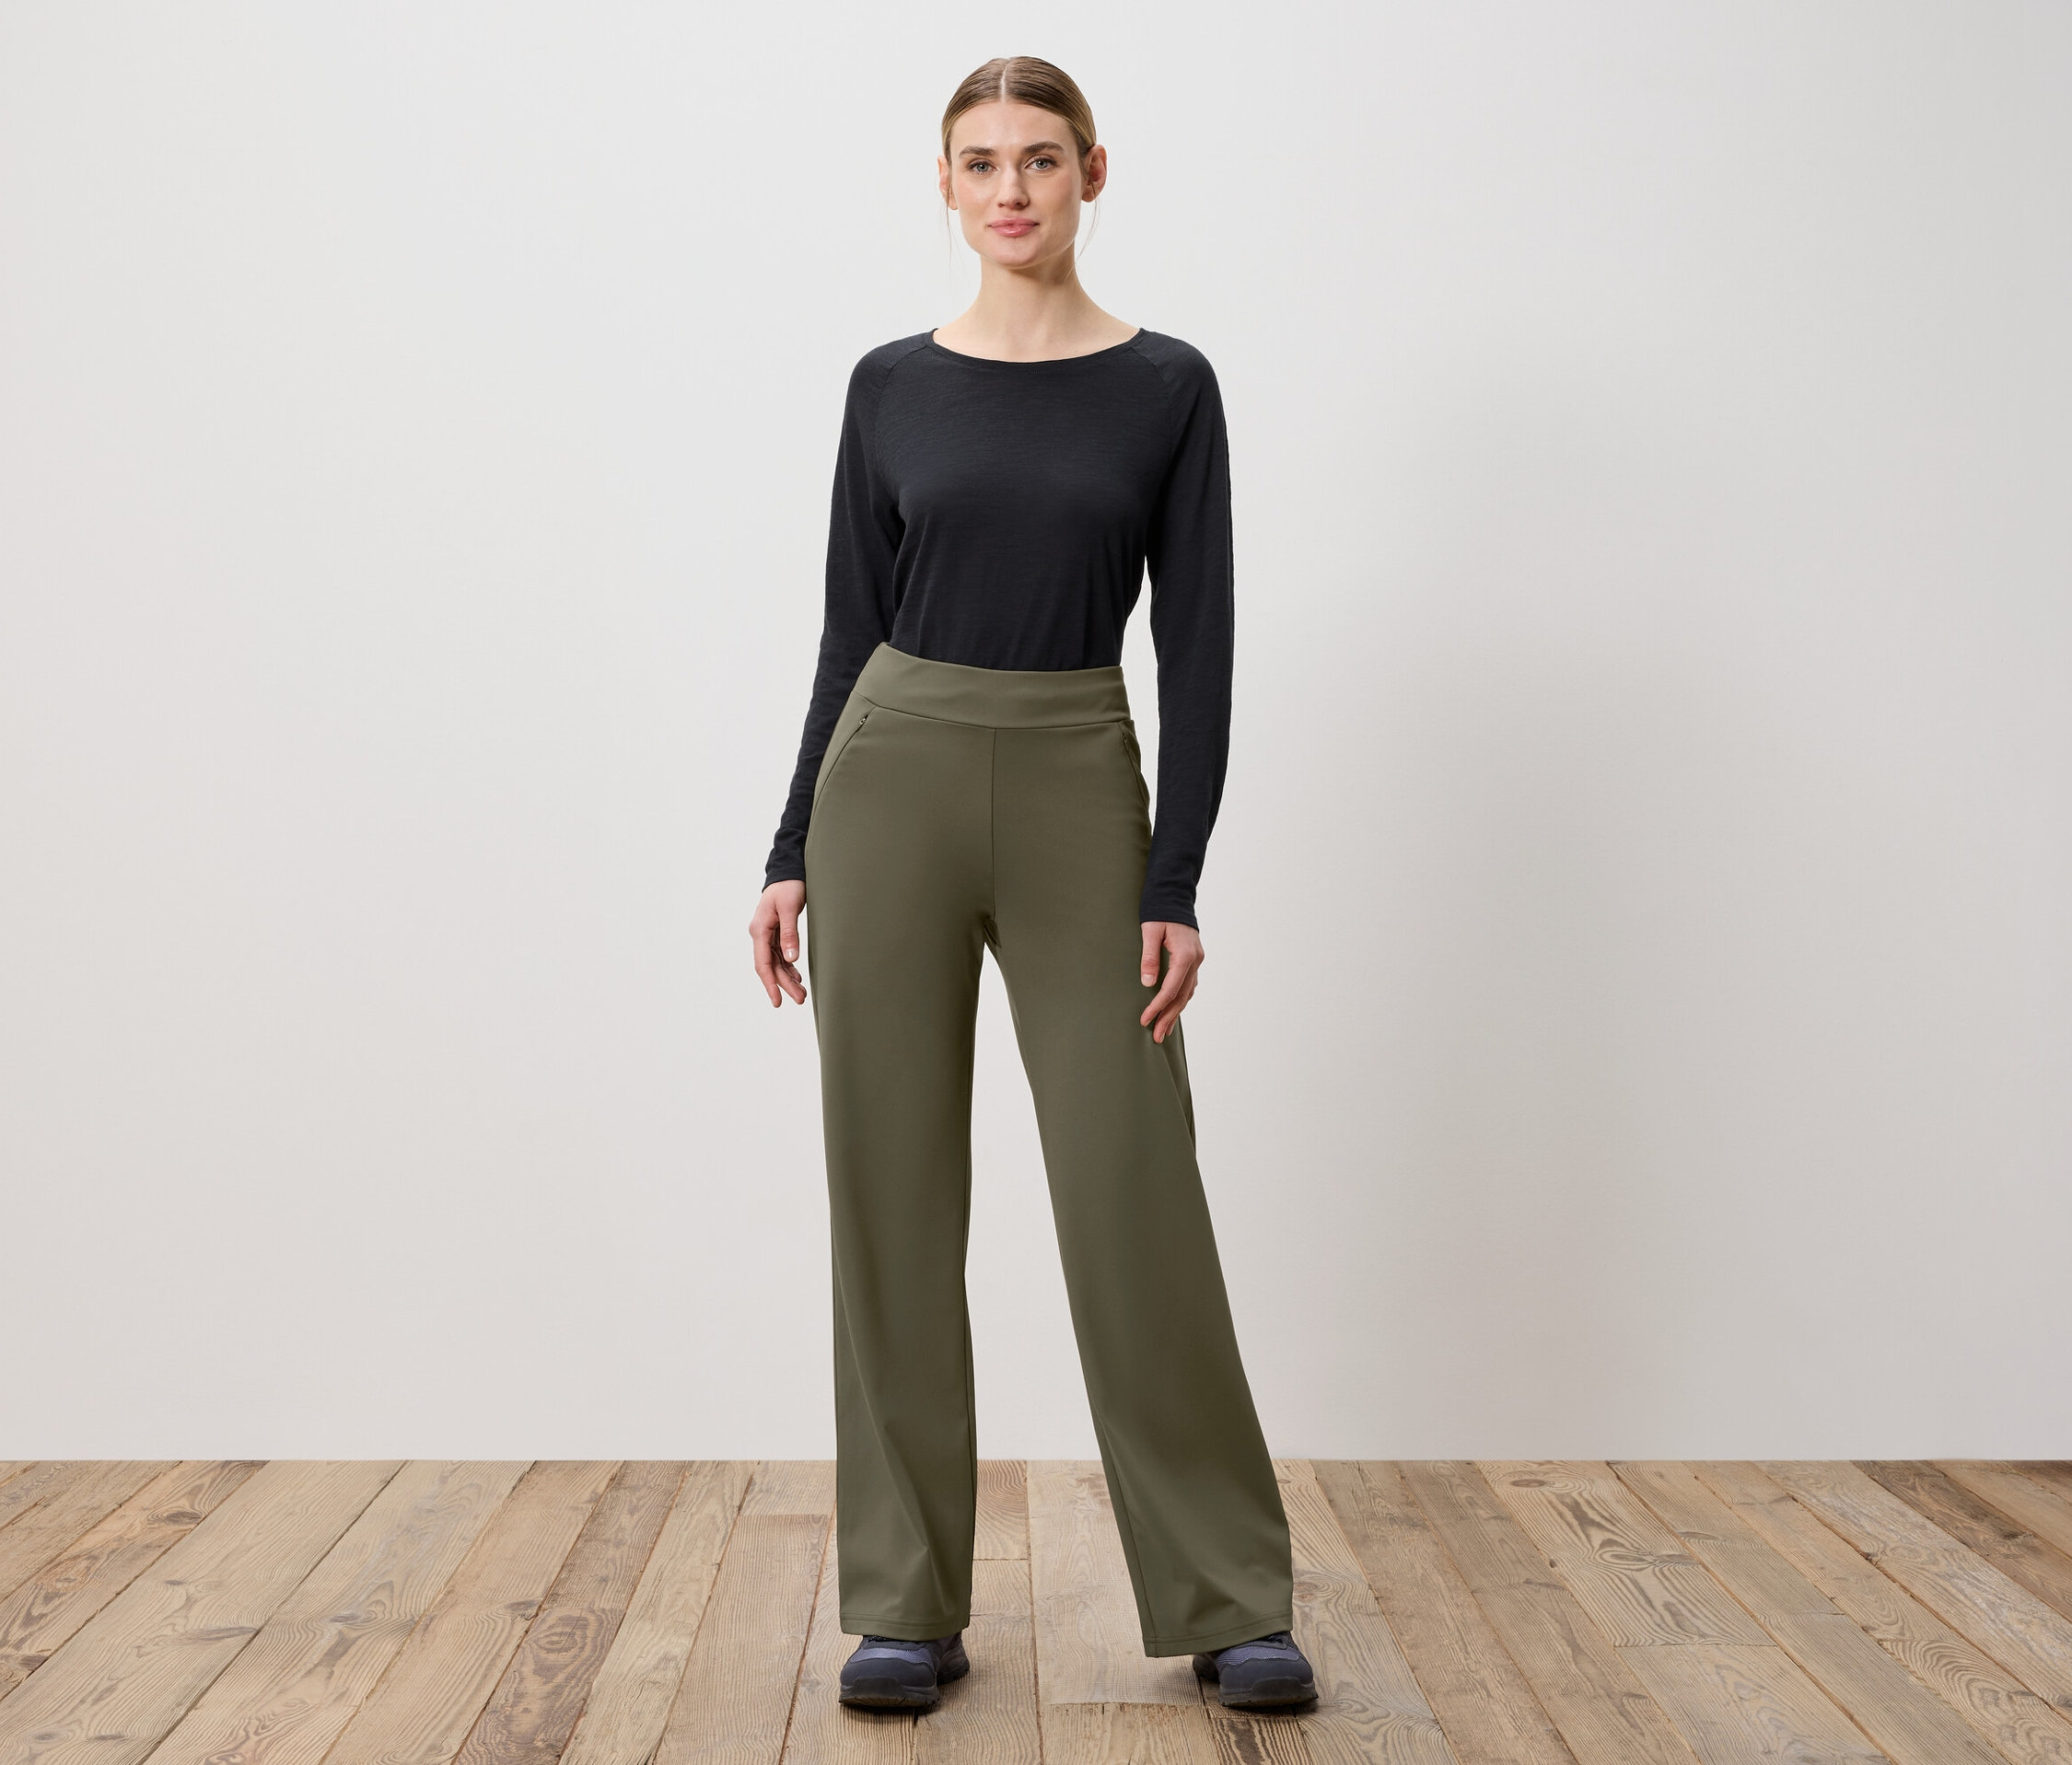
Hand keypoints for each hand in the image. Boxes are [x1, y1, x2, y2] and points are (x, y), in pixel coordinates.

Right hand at [750, 880, 807, 1006]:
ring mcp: (767, 934)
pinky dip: (789, 967)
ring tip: (801, 993)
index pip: (763, 963)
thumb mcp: (789, 908)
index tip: (778, 1001)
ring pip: (776, 962)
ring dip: (787, 978)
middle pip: (771, 966)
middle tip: (801, 999)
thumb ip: (789, 934)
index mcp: (759, 930)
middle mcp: (761, 934)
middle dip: (784, 984)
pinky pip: (780, 955)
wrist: (787, 871)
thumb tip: (791, 959)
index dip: (770, 984)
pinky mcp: (776, 932)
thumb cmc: (788, 887)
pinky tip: (797, 977)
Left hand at [1139, 920, 1202, 1043]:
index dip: (1158, 1007)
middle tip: (1157, 1037)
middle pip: (1181, 997)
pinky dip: (1181, 999)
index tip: (1145, 1020)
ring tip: (1165, 1030)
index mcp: (1185, 956)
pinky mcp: (1194, 959)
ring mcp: (1197, 961)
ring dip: (1176, 1013)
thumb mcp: (1150, 931)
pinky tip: (1174, 1010)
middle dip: (1168, 1018)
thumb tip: (1148, 984)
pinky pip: (1189, 985)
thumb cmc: (1160, 911)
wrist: (1174, 895)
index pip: (1170, 989)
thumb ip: (1149, 957)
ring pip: (1187, 993)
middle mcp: (1195, 961)